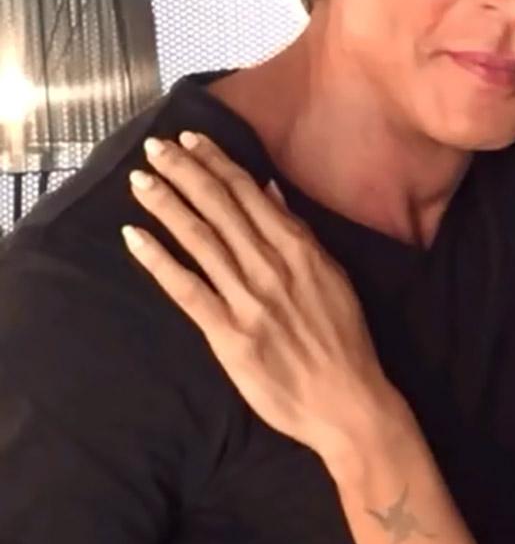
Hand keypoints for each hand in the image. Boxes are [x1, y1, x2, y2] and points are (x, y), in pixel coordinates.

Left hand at [123, 132, 408, 468]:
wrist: (349, 402)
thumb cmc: (344, 342)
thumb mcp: (334, 278)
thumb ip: (299, 235)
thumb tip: (271, 193)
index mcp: (301, 251)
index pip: (250, 194)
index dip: (216, 163)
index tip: (191, 141)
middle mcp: (272, 268)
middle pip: (219, 208)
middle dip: (184, 172)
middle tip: (154, 148)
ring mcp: (249, 300)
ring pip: (200, 239)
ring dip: (167, 204)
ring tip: (141, 180)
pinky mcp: (229, 334)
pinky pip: (186, 289)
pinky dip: (159, 260)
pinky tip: (136, 236)